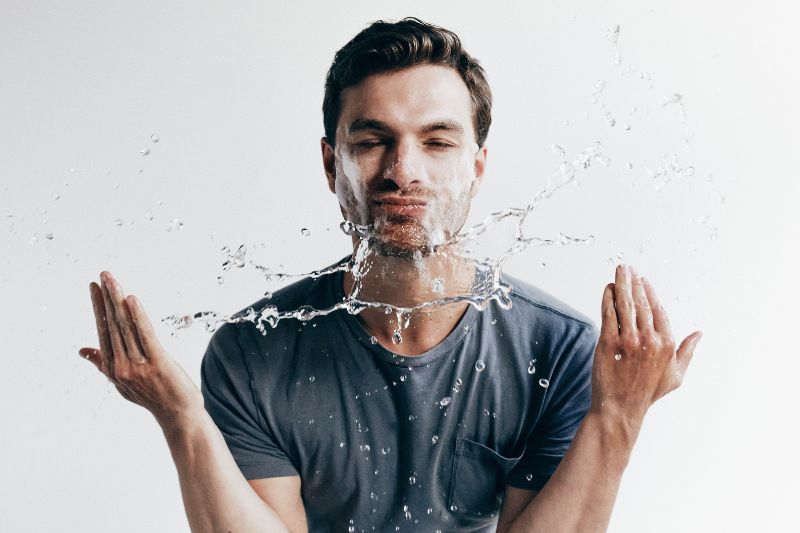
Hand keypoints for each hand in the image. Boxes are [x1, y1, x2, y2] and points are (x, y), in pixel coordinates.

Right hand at [79, 271, 204, 427]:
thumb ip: (102, 365)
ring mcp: (138, 365)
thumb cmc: (152, 396)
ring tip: (113, 281)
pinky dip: (138, 315)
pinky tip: (132, 299)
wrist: (177, 414)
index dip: (98, 307)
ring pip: (126, 326)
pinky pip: (145, 334)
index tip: (94, 287)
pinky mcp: (158, 363)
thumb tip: (82, 350)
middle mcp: (121, 366)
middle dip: (107, 298)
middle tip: (103, 275)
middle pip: (112, 325)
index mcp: (112, 368)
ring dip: (118, 300)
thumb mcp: (121, 383)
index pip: (102, 330)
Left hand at [590, 264, 701, 432]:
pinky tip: (607, 288)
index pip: (658, 309)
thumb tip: (699, 333)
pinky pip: (609, 314)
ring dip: (622, 284)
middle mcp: (649, 340)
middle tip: (628, 268)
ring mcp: (628, 341)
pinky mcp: (608, 343)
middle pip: (642, 303)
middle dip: (634, 282)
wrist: (620, 409)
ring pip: (625, 305)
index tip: (643, 280)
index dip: (650, 292)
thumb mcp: (675, 376)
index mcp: (667, 345)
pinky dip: (607, 298)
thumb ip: (687, 352)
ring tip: (619, 271)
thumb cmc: (647, 393)